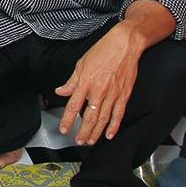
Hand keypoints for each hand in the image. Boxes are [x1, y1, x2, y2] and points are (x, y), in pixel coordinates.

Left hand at [55, 24, 144, 145]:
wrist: (125, 44)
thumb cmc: (103, 51)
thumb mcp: (81, 63)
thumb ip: (72, 81)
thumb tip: (61, 91)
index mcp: (85, 82)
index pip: (73, 106)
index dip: (68, 120)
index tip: (64, 130)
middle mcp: (98, 91)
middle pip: (89, 116)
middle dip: (83, 131)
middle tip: (79, 141)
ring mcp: (112, 94)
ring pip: (103, 118)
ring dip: (96, 132)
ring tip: (90, 141)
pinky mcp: (124, 95)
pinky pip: (118, 114)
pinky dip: (114, 126)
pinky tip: (109, 134)